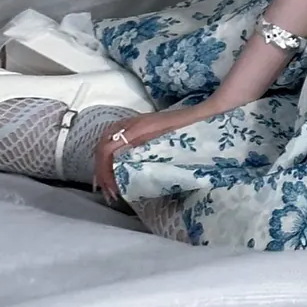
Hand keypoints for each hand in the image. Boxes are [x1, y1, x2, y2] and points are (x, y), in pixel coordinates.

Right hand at [92, 100, 225, 203]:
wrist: (205, 115)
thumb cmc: (188, 133)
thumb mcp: (164, 148)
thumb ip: (141, 157)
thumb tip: (121, 174)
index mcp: (137, 129)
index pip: (107, 149)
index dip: (104, 172)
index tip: (111, 191)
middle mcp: (133, 123)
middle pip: (103, 144)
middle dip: (100, 169)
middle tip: (107, 192)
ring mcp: (137, 121)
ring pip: (107, 139)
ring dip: (103, 162)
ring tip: (107, 183)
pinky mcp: (142, 124)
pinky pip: (117, 136)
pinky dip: (111, 153)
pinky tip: (115, 166)